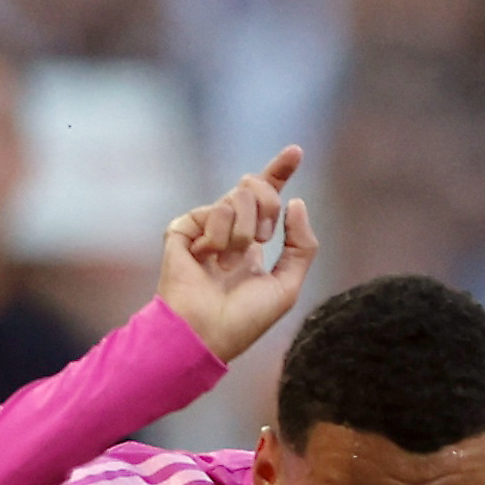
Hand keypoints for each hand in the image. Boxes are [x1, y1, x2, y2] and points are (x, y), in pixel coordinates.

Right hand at [159, 146, 316, 362]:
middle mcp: (229, 230)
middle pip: (256, 187)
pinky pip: (213, 211)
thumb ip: (301, 245)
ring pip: (237, 197)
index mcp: (253, 242)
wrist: (206, 333)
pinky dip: (218, 238)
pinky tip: (206, 260)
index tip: (296, 151)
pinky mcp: (182, 228)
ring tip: (228, 264)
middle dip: (268, 209)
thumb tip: (296, 202)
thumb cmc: (244, 320)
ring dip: (243, 234)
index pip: (268, 199)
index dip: (280, 172)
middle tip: (262, 240)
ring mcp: (205, 227)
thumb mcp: (287, 286)